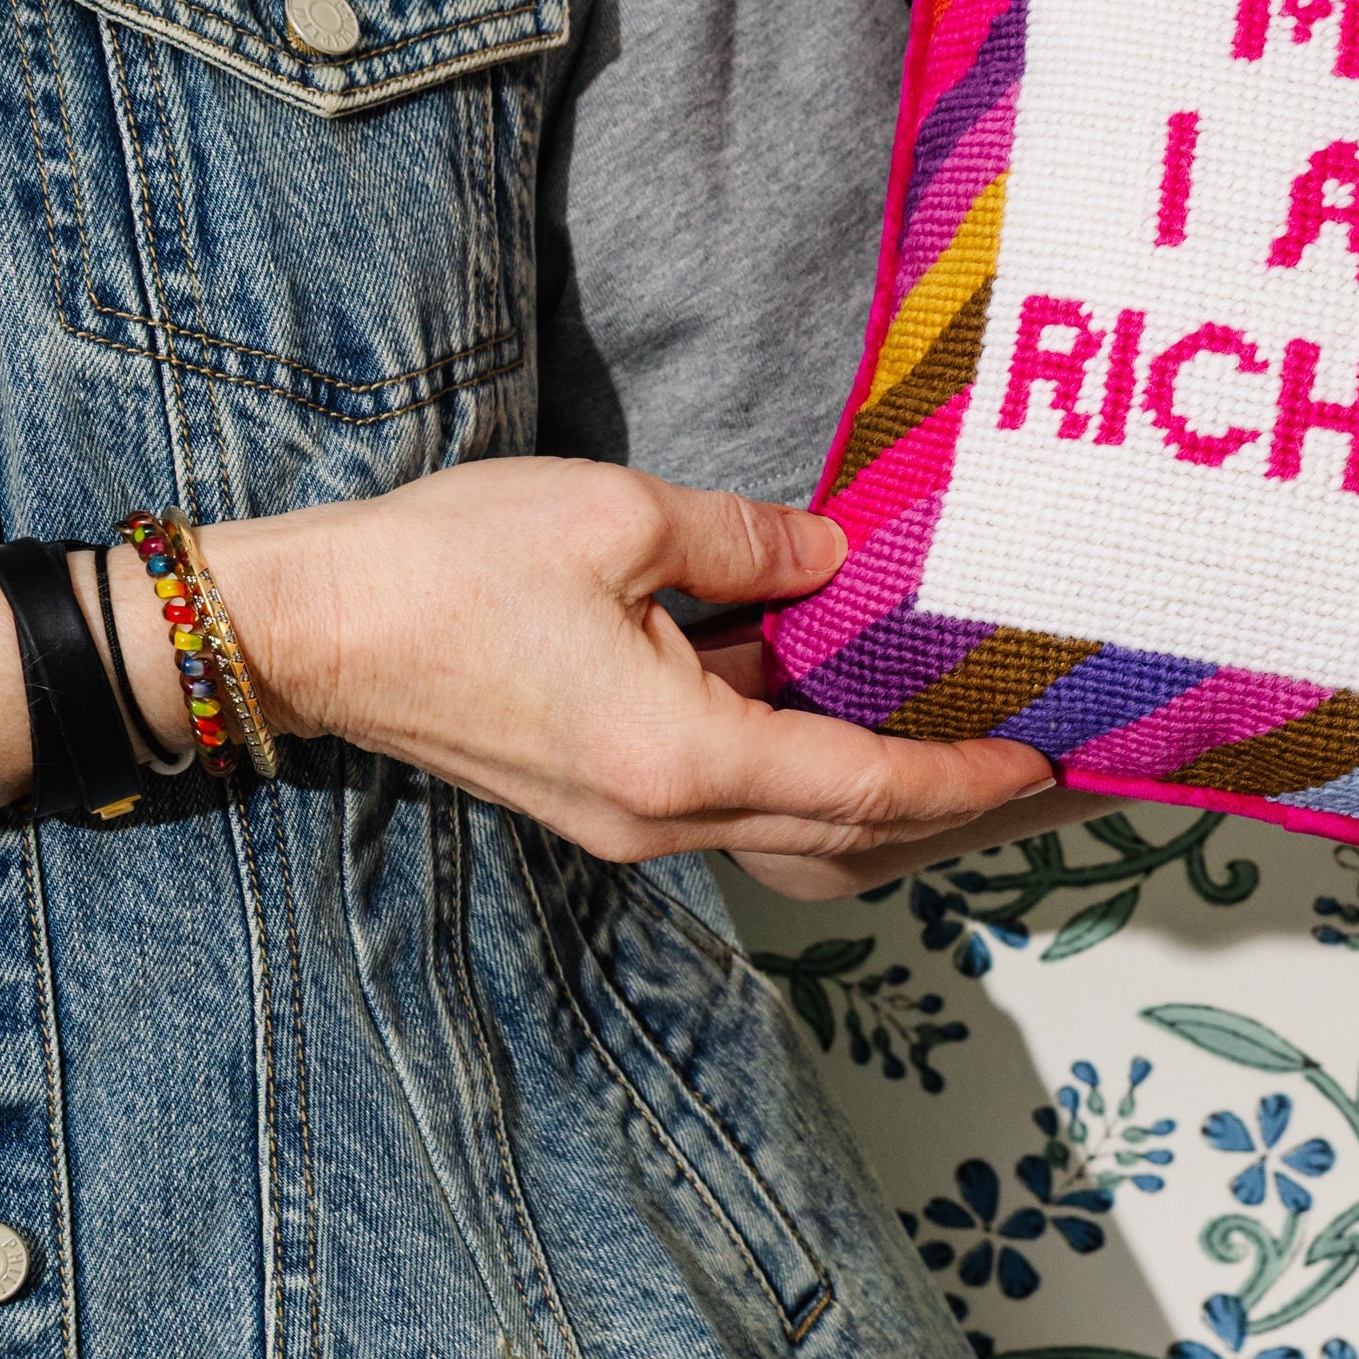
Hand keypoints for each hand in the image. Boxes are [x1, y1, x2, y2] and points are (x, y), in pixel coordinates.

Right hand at [201, 460, 1066, 887]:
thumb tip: (837, 557)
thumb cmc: (446, 568)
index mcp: (681, 758)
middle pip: (845, 841)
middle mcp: (663, 819)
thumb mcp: (618, 518)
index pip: (864, 788)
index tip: (1045, 760)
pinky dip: (816, 783)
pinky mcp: (605, 799)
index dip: (963, 778)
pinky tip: (852, 717)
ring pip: (796, 836)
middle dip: (950, 815)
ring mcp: (630, 822)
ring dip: (887, 809)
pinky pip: (741, 808)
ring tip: (967, 757)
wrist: (313, 631)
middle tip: (1039, 775)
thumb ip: (751, 542)